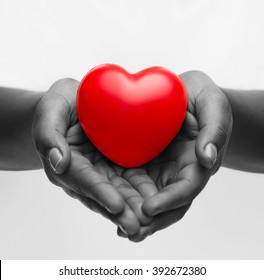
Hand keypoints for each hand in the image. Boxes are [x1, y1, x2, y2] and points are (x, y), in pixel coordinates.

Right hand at [32, 78, 154, 234]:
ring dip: (133, 208)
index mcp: (66, 164)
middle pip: (103, 193)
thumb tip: (58, 163)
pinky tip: (156, 202)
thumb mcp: (50, 111)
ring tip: (150, 221)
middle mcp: (85, 174)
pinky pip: (130, 180)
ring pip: (119, 192)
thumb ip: (49, 135)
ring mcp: (101, 172)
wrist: (75, 103)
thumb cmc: (61, 105)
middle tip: (138, 226)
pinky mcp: (115, 166)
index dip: (100, 192)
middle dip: (120, 211)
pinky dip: (141, 192)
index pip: (84, 180)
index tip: (116, 206)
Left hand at [119, 70, 232, 241]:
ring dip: (136, 216)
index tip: (149, 209)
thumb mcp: (212, 105)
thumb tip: (207, 158)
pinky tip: (108, 204)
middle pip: (167, 204)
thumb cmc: (201, 98)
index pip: (186, 188)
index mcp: (197, 163)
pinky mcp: (144, 164)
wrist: (183, 95)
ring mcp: (160, 171)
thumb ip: (215, 129)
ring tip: (118, 227)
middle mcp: (178, 173)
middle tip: (129, 231)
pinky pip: (134, 184)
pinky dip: (125, 197)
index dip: (169, 200)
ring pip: (149, 199)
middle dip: (151, 220)